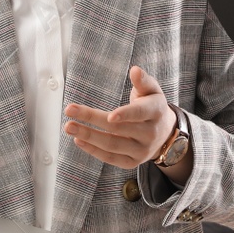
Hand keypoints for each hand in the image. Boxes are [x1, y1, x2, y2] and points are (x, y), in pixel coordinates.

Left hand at [64, 65, 178, 170]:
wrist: (164, 133)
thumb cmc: (152, 106)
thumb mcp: (152, 91)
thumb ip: (143, 81)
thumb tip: (135, 70)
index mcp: (156, 112)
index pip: (140, 114)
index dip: (125, 114)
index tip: (109, 115)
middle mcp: (150, 134)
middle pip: (119, 129)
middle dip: (92, 119)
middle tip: (69, 110)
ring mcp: (141, 151)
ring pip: (112, 145)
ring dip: (88, 136)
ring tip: (69, 126)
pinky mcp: (132, 162)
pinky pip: (110, 158)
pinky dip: (93, 150)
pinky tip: (78, 140)